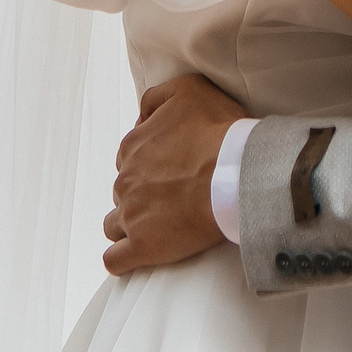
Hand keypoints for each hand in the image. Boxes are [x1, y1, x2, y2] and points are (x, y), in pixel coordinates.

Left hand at [102, 73, 250, 274]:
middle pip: (124, 193)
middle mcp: (125, 181)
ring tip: (160, 228)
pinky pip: (116, 260)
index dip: (149, 167)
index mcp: (133, 147)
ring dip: (131, 226)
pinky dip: (123, 259)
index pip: (128, 161)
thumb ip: (156, 98)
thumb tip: (142, 113)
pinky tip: (138, 255)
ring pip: (115, 225)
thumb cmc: (219, 131)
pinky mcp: (142, 247)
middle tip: (174, 198)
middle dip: (142, 196)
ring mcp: (131, 216)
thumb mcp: (188, 90)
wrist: (237, 173)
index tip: (172, 173)